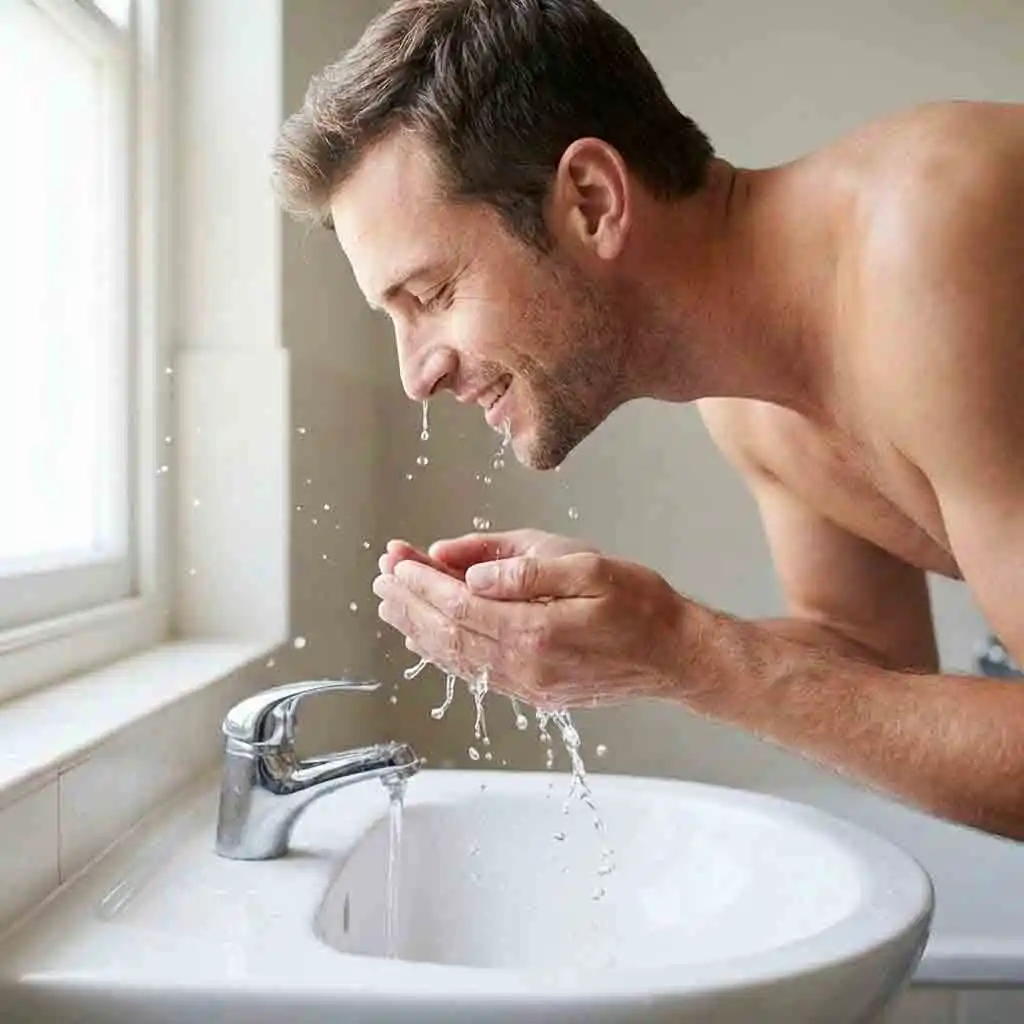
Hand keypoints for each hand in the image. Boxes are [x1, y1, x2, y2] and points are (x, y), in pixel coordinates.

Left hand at [373, 532, 696, 708]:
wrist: (677, 655)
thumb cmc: (640, 604)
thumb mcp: (589, 567)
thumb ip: (524, 570)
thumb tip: (468, 574)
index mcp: (535, 631)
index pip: (458, 606)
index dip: (422, 582)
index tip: (397, 560)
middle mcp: (525, 666)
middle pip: (448, 634)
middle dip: (409, 604)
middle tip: (381, 577)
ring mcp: (529, 684)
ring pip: (457, 657)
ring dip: (419, 630)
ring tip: (391, 604)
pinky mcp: (535, 691)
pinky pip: (477, 672)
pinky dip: (445, 653)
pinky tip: (428, 639)